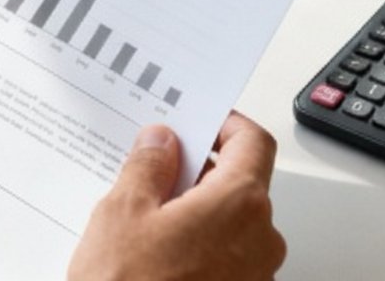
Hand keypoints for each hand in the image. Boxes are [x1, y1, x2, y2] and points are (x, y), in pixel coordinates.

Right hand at [68, 112, 285, 280]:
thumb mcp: (124, 212)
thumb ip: (149, 166)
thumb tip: (162, 142)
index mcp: (240, 204)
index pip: (253, 142)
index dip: (226, 123)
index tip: (200, 119)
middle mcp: (260, 239)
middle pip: (242, 183)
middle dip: (200, 170)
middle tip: (157, 165)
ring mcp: (255, 276)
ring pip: (232, 223)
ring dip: (197, 210)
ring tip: (146, 216)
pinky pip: (226, 257)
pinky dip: (198, 244)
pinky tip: (155, 252)